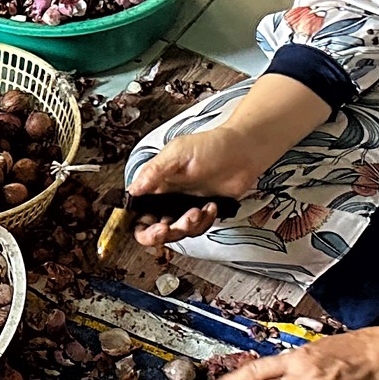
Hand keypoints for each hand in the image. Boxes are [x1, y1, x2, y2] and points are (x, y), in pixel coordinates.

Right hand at [128, 125, 265, 243]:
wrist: (245, 151)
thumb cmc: (212, 145)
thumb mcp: (178, 153)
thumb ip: (153, 172)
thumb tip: (133, 190)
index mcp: (155, 182)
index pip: (136, 211)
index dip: (138, 224)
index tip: (150, 227)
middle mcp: (167, 196)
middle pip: (152, 228)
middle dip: (161, 233)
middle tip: (169, 228)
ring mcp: (184, 205)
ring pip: (176, 232)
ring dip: (187, 226)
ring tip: (197, 211)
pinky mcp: (202, 212)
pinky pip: (197, 229)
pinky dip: (204, 222)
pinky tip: (210, 206)